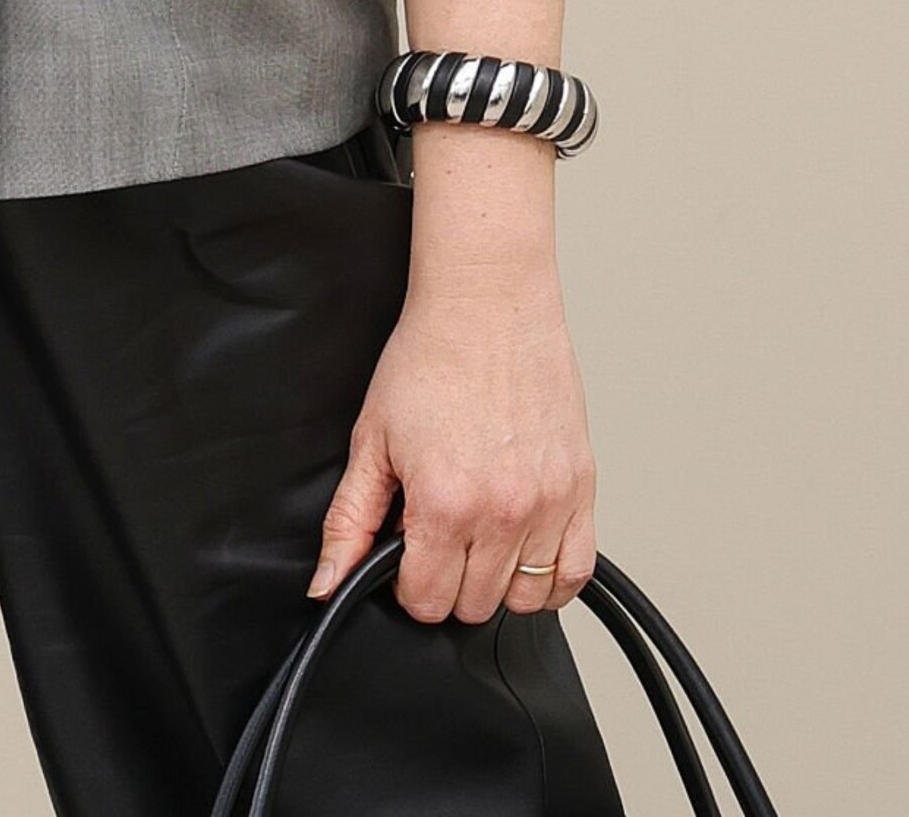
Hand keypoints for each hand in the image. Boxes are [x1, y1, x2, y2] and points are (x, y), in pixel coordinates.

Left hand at [308, 263, 597, 622]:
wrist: (486, 303)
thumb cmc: (430, 358)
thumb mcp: (372, 439)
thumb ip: (348, 521)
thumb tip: (327, 583)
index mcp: (444, 502)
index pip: (427, 601)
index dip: (406, 583)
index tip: (406, 552)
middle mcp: (502, 511)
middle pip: (474, 605)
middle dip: (447, 579)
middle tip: (438, 532)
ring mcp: (548, 503)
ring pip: (524, 598)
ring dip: (496, 580)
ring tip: (478, 534)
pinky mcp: (581, 488)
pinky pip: (575, 573)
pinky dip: (550, 577)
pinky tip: (523, 548)